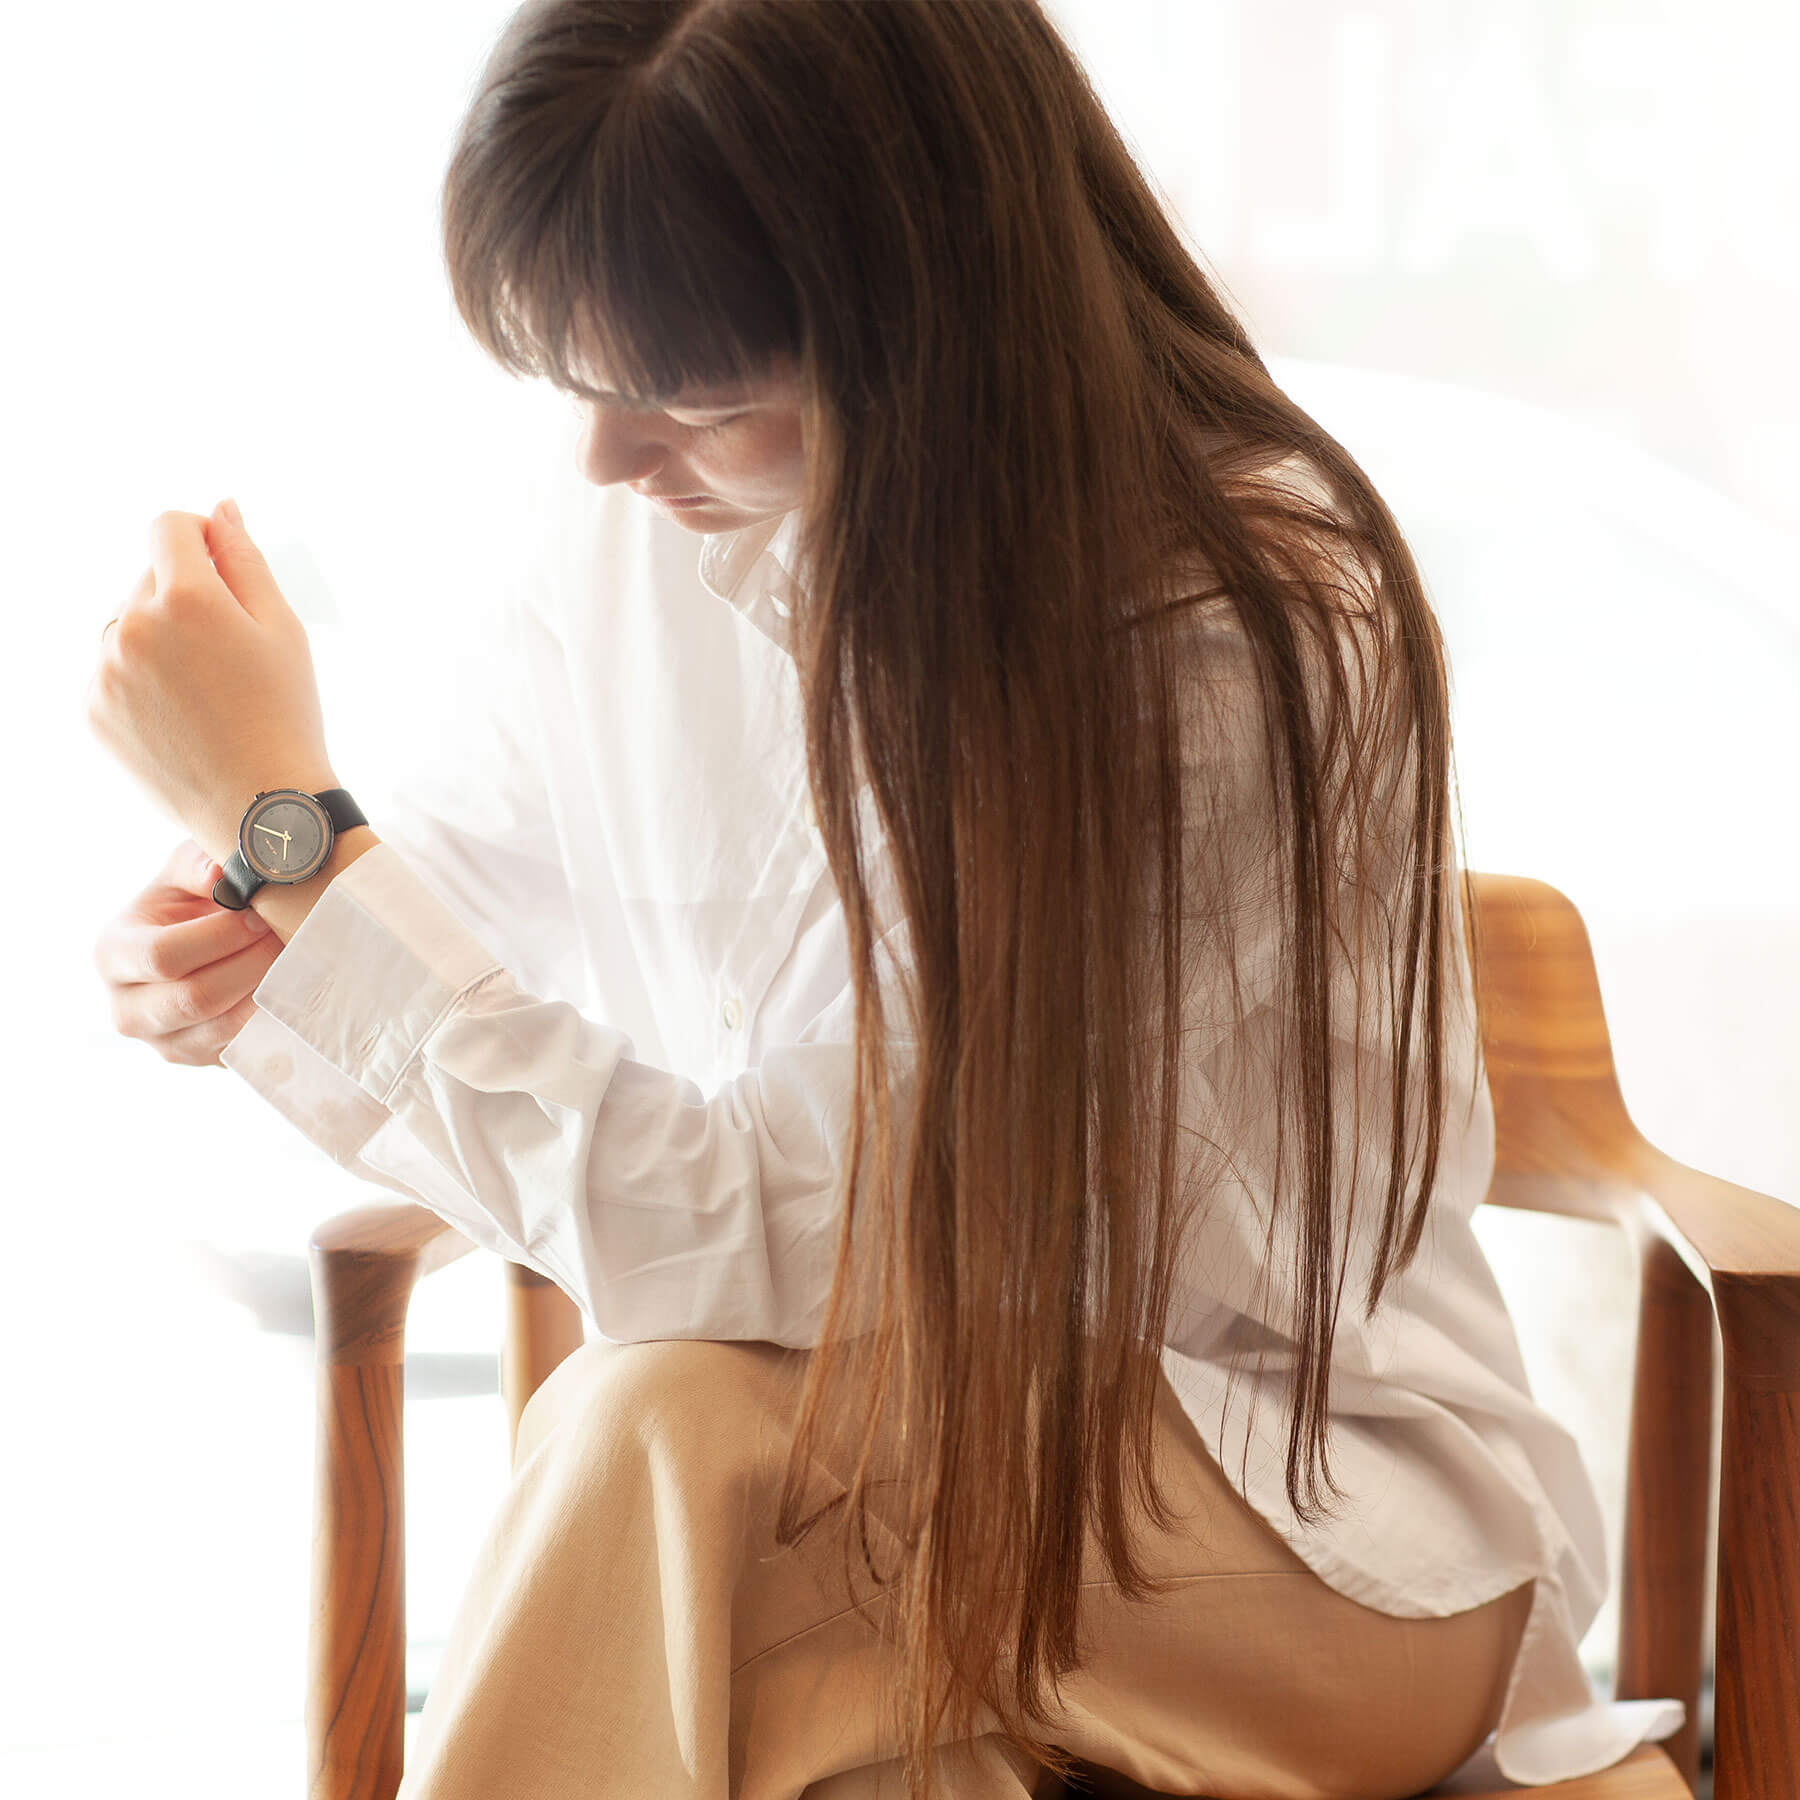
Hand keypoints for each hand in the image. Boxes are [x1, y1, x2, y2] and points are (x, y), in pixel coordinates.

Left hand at [84, 499, 337, 863]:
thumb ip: (244, 559)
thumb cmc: (285, 715)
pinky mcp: (92, 710)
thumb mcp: (281, 629)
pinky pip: (112, 671)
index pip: (168, 527)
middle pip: (148, 578)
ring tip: (206, 692)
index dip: (198, 538)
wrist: (261, 808)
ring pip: (127, 626)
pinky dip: (141, 682)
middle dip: (185, 597)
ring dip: (159, 639)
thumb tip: (220, 508)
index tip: (223, 569)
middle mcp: (131, 626)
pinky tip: (183, 716)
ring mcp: (104, 670)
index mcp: (184, 597)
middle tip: (231, 656)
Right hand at [94, 837, 286, 1067]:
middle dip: (249, 964)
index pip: (163, 956)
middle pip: (194, 997)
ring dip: (265, 991)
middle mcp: (126, 1008)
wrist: (195, 947)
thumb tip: (219, 876)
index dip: (219, 937)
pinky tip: (290, 989)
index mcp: (113, 954)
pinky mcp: (199, 1060)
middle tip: (285, 938)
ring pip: (222, 1027)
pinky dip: (271, 1018)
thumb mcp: (182, 873)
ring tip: (291, 959)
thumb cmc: (187, 904)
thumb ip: (195, 866)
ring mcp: (162, 1042)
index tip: (258, 917)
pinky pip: (242, 1047)